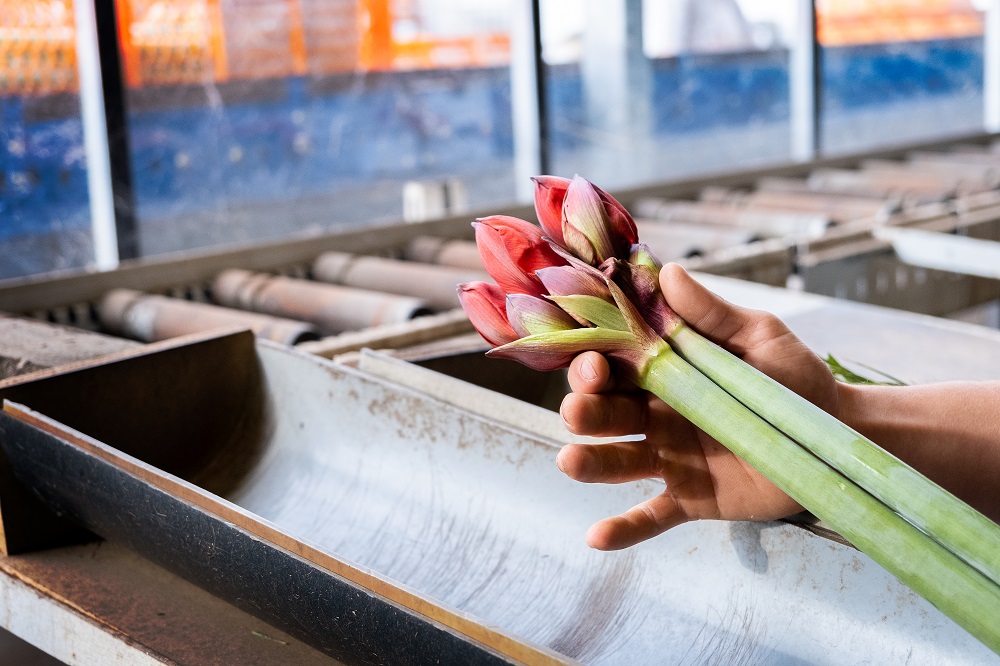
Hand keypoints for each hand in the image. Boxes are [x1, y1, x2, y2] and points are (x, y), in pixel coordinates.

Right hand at [557, 263, 839, 549]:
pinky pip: (651, 516)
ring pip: (617, 463)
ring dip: (590, 463)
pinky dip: (623, 528)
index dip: (593, 364)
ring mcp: (670, 458)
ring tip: (571, 462)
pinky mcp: (690, 498)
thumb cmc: (797, 380)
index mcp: (666, 373)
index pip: (614, 366)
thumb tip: (667, 271)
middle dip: (585, 411)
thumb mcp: (760, 337)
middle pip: (605, 413)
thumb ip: (712, 312)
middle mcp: (657, 415)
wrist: (837, 438)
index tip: (592, 361)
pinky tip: (596, 537)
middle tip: (578, 411)